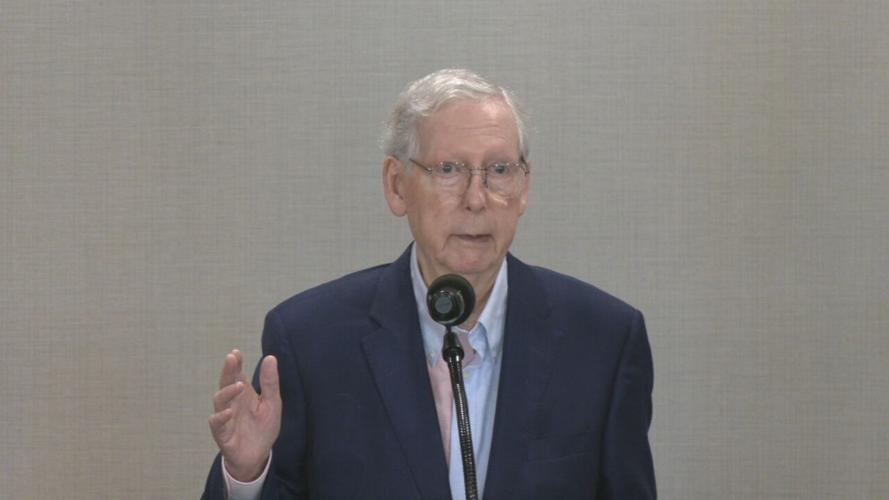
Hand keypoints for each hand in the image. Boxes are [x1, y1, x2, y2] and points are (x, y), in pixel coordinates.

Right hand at [209, 349, 281, 481]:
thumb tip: (270, 357)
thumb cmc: (263, 428)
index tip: (236, 353)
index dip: (235, 363)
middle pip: (226, 382)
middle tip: (231, 358)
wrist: (258, 456)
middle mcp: (232, 402)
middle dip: (228, 370)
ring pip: (219, 400)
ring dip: (227, 392)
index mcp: (244, 394)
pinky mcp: (222, 433)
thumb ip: (270, 382)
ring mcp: (225, 417)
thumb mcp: (272, 403)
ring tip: (239, 386)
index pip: (237, 374)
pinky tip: (229, 412)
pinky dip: (221, 417)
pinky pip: (216, 423)